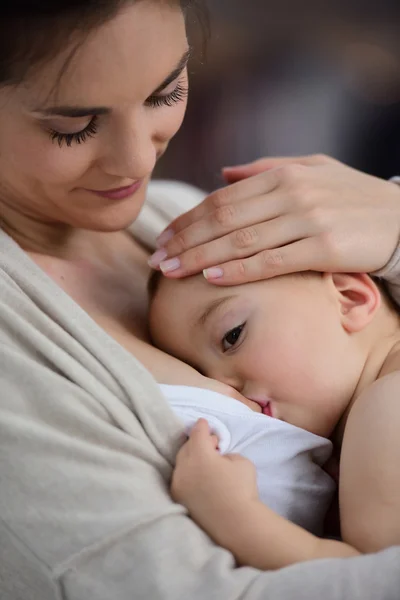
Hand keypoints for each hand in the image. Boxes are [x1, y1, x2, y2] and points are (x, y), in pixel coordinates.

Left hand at [152, 155, 399, 284]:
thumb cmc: (354, 197)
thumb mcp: (314, 170)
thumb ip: (267, 169)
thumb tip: (224, 172)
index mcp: (283, 175)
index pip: (223, 198)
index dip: (189, 219)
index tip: (165, 237)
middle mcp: (290, 193)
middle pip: (223, 219)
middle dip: (185, 240)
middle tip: (158, 259)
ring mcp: (307, 219)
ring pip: (240, 241)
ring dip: (200, 258)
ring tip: (172, 272)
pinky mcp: (323, 247)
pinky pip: (270, 261)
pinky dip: (238, 270)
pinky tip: (212, 278)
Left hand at [171, 419, 258, 540]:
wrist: (237, 524)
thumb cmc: (242, 489)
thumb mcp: (241, 461)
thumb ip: (225, 454)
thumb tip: (217, 458)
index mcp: (199, 455)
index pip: (197, 433)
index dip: (202, 426)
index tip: (204, 423)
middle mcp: (183, 468)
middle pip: (187, 447)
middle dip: (198, 443)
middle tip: (212, 446)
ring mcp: (178, 485)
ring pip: (181, 464)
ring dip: (192, 459)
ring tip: (206, 464)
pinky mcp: (177, 499)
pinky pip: (180, 479)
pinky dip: (188, 474)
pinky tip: (199, 479)